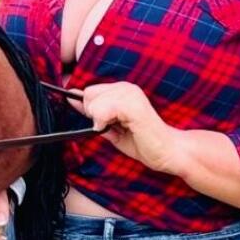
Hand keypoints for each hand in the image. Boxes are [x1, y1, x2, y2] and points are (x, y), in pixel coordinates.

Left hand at [70, 82, 189, 175]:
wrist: (168, 152)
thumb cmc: (143, 142)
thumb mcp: (111, 127)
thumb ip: (94, 113)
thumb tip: (71, 99)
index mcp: (122, 90)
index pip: (89, 90)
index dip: (89, 108)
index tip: (99, 122)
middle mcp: (126, 87)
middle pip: (88, 94)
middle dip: (93, 115)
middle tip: (111, 127)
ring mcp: (130, 94)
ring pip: (93, 101)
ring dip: (99, 120)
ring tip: (118, 129)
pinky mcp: (133, 105)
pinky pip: (103, 109)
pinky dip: (103, 122)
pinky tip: (117, 130)